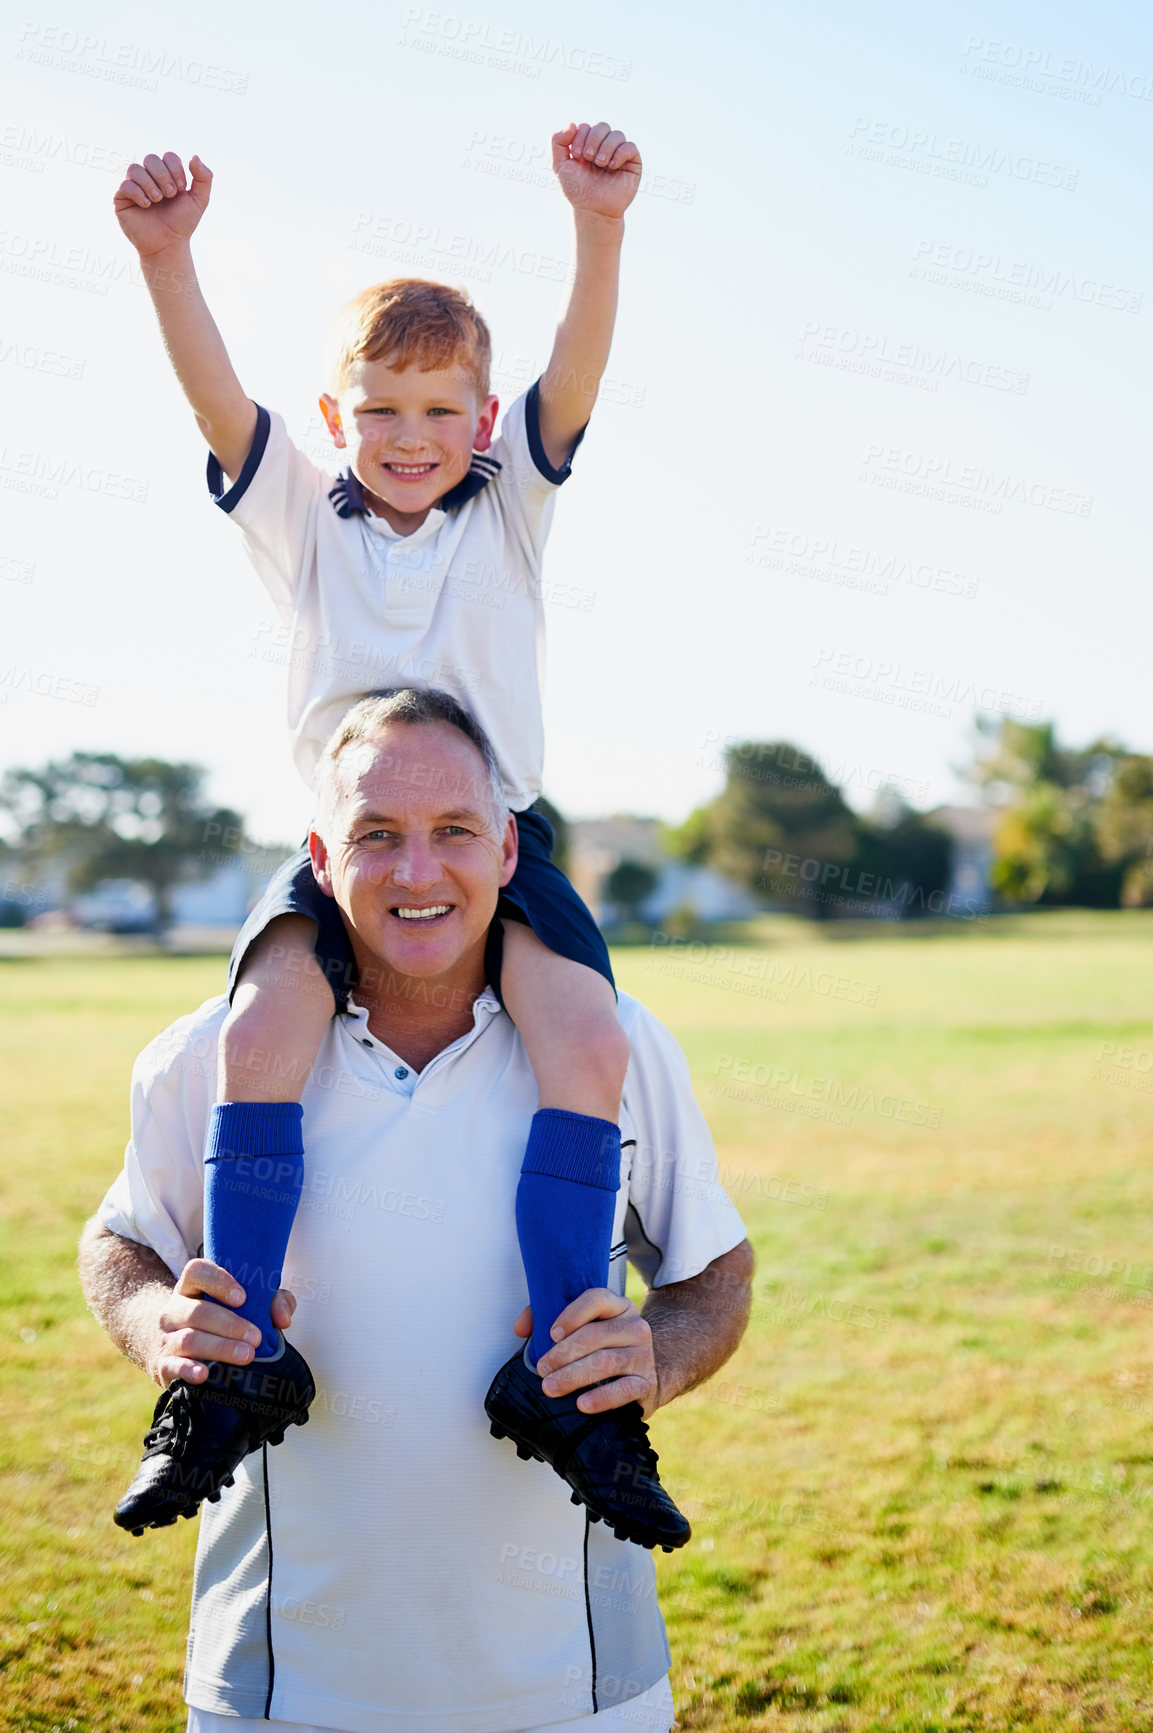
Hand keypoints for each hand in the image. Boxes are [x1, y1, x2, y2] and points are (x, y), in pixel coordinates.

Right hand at [114, 152, 211, 256]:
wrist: (167, 244)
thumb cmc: (181, 223)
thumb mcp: (199, 201)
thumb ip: (204, 178)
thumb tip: (193, 156)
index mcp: (166, 174)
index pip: (168, 156)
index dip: (176, 169)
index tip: (181, 189)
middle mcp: (148, 177)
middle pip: (150, 158)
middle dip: (163, 176)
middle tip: (170, 195)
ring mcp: (133, 186)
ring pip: (135, 168)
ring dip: (150, 184)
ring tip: (157, 200)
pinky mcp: (121, 198)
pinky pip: (125, 185)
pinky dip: (138, 194)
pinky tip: (146, 205)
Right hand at [152, 1258, 295, 1389]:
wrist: (172, 1350)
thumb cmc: (220, 1321)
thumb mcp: (243, 1305)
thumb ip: (271, 1301)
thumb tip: (283, 1318)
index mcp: (191, 1287)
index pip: (196, 1271)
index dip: (218, 1281)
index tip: (242, 1297)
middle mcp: (174, 1310)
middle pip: (197, 1312)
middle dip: (230, 1324)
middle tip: (256, 1338)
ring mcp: (165, 1338)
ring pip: (189, 1339)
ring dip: (219, 1347)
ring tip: (247, 1355)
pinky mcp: (162, 1366)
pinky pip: (172, 1366)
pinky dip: (188, 1370)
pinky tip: (205, 1374)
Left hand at [513, 1288, 658, 1417]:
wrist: (645, 1373)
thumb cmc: (604, 1348)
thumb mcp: (582, 1327)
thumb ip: (546, 1318)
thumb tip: (520, 1328)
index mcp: (617, 1307)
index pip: (596, 1299)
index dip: (572, 1315)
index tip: (552, 1334)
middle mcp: (634, 1327)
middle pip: (595, 1335)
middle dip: (563, 1354)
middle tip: (542, 1369)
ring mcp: (643, 1354)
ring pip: (606, 1362)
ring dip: (573, 1376)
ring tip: (551, 1387)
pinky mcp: (646, 1382)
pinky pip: (624, 1390)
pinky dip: (601, 1398)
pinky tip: (582, 1404)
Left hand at [551, 123, 640, 219]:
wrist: (592, 210)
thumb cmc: (577, 190)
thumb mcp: (560, 165)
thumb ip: (557, 141)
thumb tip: (572, 123)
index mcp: (588, 145)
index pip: (586, 127)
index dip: (580, 136)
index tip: (576, 155)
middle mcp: (605, 147)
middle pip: (602, 126)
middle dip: (593, 139)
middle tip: (588, 158)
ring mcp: (619, 154)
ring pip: (617, 134)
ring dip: (606, 147)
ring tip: (599, 164)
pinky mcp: (633, 163)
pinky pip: (630, 147)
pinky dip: (619, 153)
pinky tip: (612, 166)